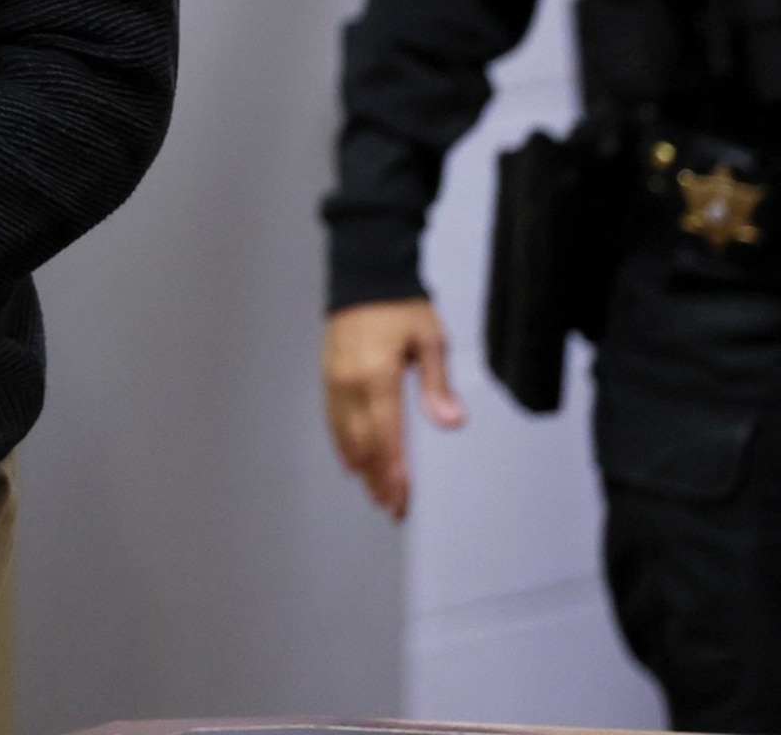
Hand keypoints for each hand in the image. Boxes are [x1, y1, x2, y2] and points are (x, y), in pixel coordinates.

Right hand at [322, 297, 465, 518]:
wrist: (365, 274)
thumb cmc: (399, 304)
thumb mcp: (430, 341)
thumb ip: (437, 386)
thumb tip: (451, 421)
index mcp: (377, 378)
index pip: (386, 438)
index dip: (394, 473)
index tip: (401, 498)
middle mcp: (351, 384)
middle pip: (363, 445)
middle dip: (378, 479)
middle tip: (391, 506)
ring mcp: (335, 380)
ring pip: (344, 436)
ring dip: (361, 467)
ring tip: (374, 492)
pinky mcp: (329, 375)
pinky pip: (332, 418)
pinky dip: (341, 444)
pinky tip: (349, 459)